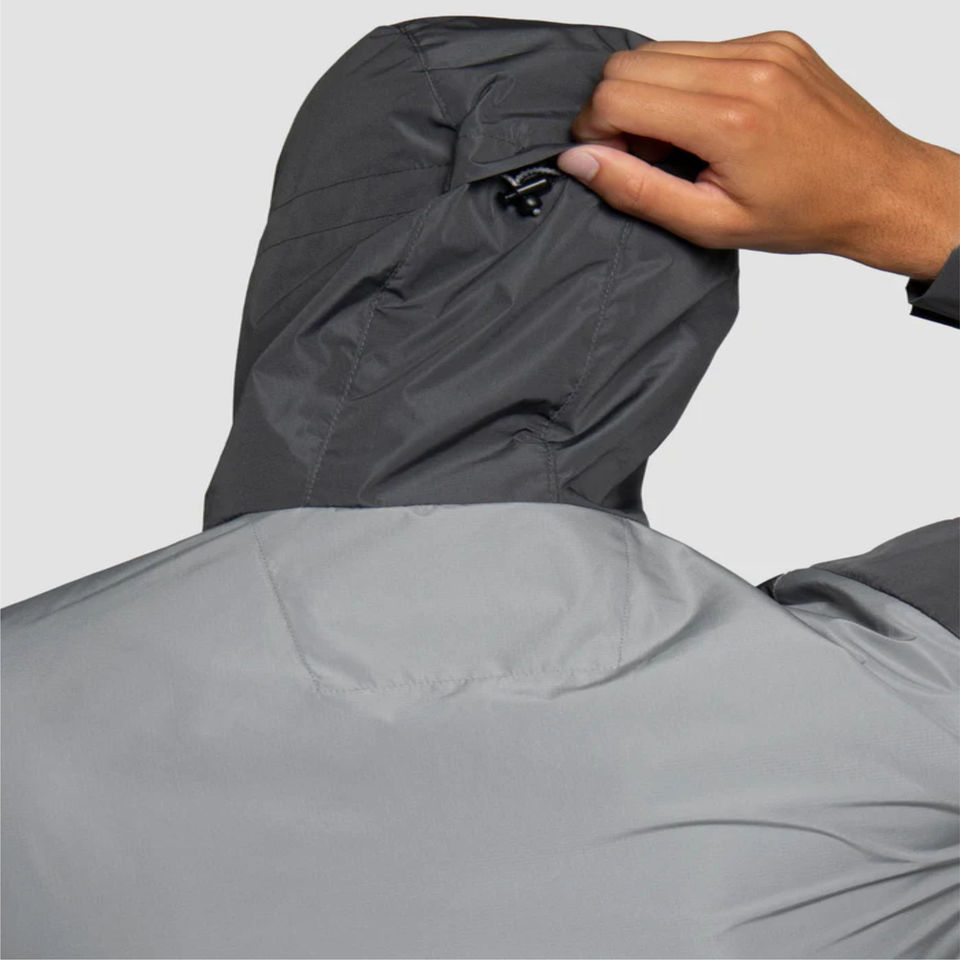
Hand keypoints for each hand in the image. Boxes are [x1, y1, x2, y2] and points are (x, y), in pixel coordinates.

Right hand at [557, 31, 959, 280]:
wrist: (876, 186)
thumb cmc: (803, 213)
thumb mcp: (710, 223)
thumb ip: (637, 190)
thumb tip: (581, 160)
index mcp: (730, 119)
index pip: (617, 94)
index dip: (596, 131)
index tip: (610, 160)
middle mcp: (746, 69)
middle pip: (629, 63)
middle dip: (617, 110)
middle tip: (645, 154)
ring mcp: (763, 46)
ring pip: (659, 50)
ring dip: (649, 94)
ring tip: (679, 141)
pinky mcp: (774, 38)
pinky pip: (699, 47)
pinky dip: (685, 83)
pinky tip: (707, 121)